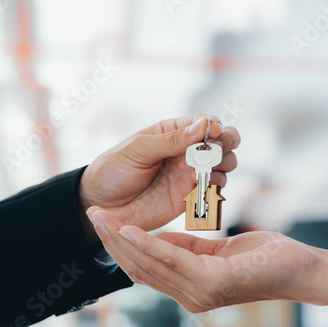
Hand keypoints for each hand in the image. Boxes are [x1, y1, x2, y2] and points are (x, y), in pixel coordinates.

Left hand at [79, 114, 239, 241]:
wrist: (101, 206)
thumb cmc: (114, 171)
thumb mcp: (139, 149)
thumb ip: (172, 139)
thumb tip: (204, 124)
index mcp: (173, 132)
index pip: (206, 122)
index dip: (215, 126)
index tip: (213, 134)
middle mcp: (186, 151)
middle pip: (223, 141)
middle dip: (226, 144)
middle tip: (214, 153)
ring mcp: (190, 174)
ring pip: (225, 164)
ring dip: (223, 166)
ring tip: (202, 171)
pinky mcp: (190, 196)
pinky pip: (215, 188)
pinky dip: (216, 186)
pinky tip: (198, 186)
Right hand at [87, 209, 319, 312]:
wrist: (299, 268)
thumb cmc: (261, 257)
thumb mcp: (216, 250)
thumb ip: (187, 248)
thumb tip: (159, 238)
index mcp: (189, 286)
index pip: (145, 268)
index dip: (119, 246)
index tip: (102, 222)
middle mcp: (189, 295)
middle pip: (139, 267)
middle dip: (111, 241)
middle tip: (91, 215)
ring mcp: (199, 293)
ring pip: (149, 263)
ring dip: (121, 239)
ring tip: (101, 218)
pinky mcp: (212, 282)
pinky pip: (172, 258)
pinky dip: (147, 243)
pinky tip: (129, 229)